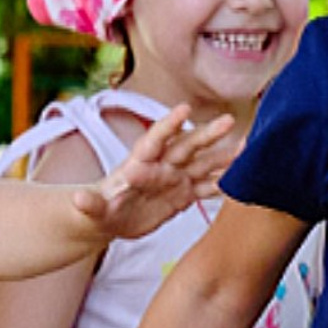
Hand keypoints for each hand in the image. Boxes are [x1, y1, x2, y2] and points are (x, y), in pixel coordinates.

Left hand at [73, 104, 232, 239]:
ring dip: (224, 156)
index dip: (168, 125)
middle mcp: (161, 166)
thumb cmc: (99, 210)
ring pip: (203, 163)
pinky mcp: (183, 195)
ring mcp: (175, 179)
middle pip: (186, 146)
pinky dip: (224, 183)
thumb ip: (89, 204)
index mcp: (139, 163)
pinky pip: (206, 187)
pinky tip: (245, 178)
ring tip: (248, 147)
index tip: (184, 109)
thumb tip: (78, 200)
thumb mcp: (91, 210)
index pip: (155, 139)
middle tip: (229, 120)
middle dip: (207, 134)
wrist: (110, 218)